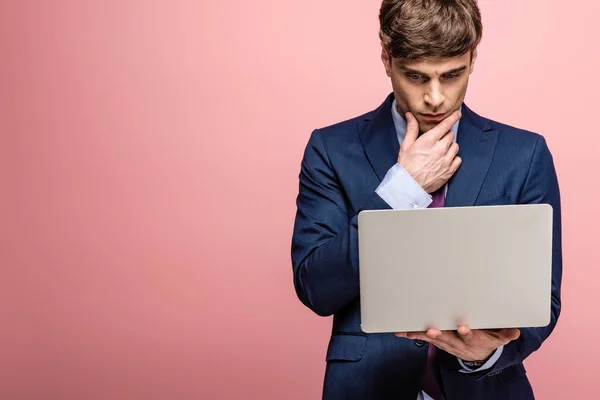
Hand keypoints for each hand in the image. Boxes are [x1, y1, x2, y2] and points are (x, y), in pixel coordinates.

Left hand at [395, 325, 520, 361]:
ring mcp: (446, 343)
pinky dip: (413, 334)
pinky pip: (424, 338)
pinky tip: (401, 331)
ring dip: (420, 335)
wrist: (479, 356)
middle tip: (431, 330)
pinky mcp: (438, 341)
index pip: (471, 337)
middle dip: (439, 334)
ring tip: (407, 331)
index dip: (467, 333)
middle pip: (448, 339)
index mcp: (473, 340)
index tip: (463, 327)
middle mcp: (458, 343)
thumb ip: (505, 334)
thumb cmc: (488, 340)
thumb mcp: (499, 338)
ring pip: (433, 339)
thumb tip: (515, 332)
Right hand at [398, 110, 461, 192]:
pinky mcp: (450, 170)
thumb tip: (410, 115)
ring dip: (449, 147)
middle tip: (437, 141)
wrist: (409, 185)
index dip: (453, 117)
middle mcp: (440, 149)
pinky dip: (453, 158)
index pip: (446, 124)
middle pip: (451, 134)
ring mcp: (446, 160)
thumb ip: (411, 129)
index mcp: (429, 140)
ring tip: (440, 152)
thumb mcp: (406, 145)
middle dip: (445, 135)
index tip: (458, 113)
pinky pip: (458, 159)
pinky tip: (444, 161)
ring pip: (455, 146)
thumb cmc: (406, 165)